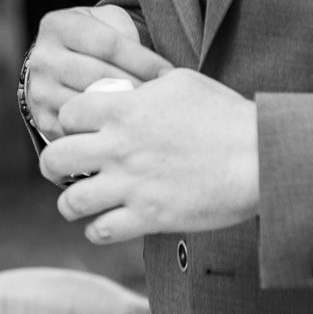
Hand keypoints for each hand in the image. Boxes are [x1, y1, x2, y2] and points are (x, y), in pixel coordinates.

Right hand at [24, 5, 171, 142]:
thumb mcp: (106, 23)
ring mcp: (40, 91)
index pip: (108, 44)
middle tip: (165, 97)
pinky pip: (81, 129)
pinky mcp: (44, 120)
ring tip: (150, 113)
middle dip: (137, 86)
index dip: (144, 59)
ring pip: (90, 105)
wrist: (61, 66)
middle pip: (99, 75)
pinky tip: (128, 127)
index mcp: (57, 26)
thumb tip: (145, 64)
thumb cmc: (95, 41)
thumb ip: (124, 31)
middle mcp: (42, 58)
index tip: (169, 72)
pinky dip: (106, 129)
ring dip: (124, 111)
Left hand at [40, 69, 258, 244]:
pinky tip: (106, 224)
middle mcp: (119, 147)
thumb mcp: (179, 82)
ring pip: (71, 202)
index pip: (66, 114)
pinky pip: (102, 231)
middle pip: (55, 158)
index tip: (78, 131)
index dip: (68, 123)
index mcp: (124, 110)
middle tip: (61, 169)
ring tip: (78, 202)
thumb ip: (144, 85)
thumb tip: (128, 87)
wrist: (260, 156)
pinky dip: (98, 230)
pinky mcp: (149, 216)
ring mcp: (131, 184)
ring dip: (70, 203)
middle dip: (52, 165)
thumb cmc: (226, 115)